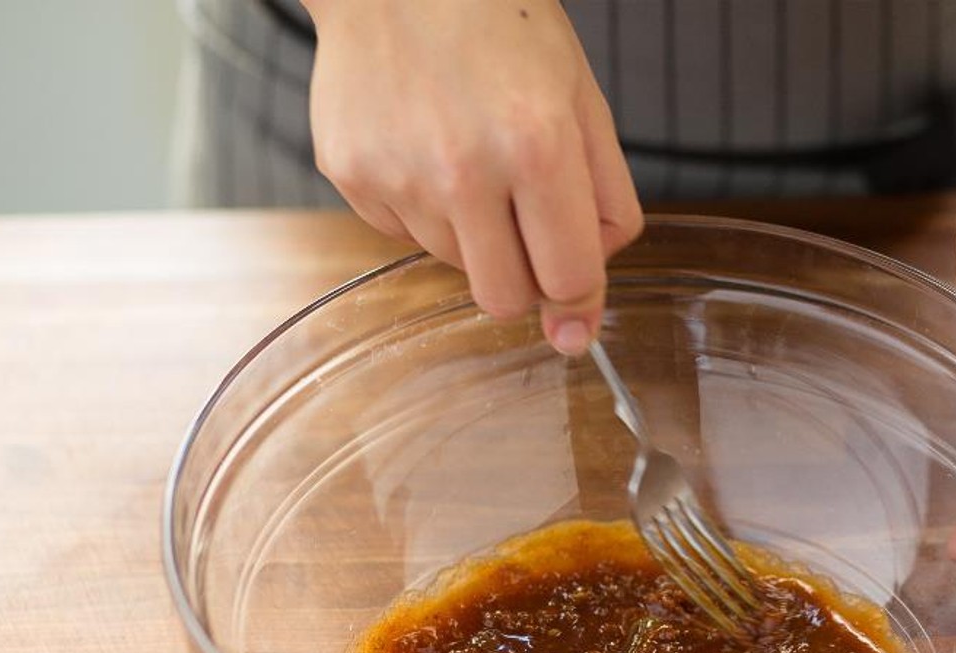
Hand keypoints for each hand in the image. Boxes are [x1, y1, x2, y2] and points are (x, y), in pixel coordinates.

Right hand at [302, 0, 642, 353]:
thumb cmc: (500, 27)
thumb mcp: (584, 104)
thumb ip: (605, 212)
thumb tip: (579, 319)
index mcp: (538, 146)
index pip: (568, 280)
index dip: (577, 290)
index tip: (571, 283)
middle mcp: (462, 169)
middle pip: (505, 299)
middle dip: (524, 277)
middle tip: (522, 219)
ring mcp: (398, 176)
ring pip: (455, 266)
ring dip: (472, 232)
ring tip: (467, 154)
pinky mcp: (350, 176)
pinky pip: (403, 234)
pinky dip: (423, 207)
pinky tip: (423, 144)